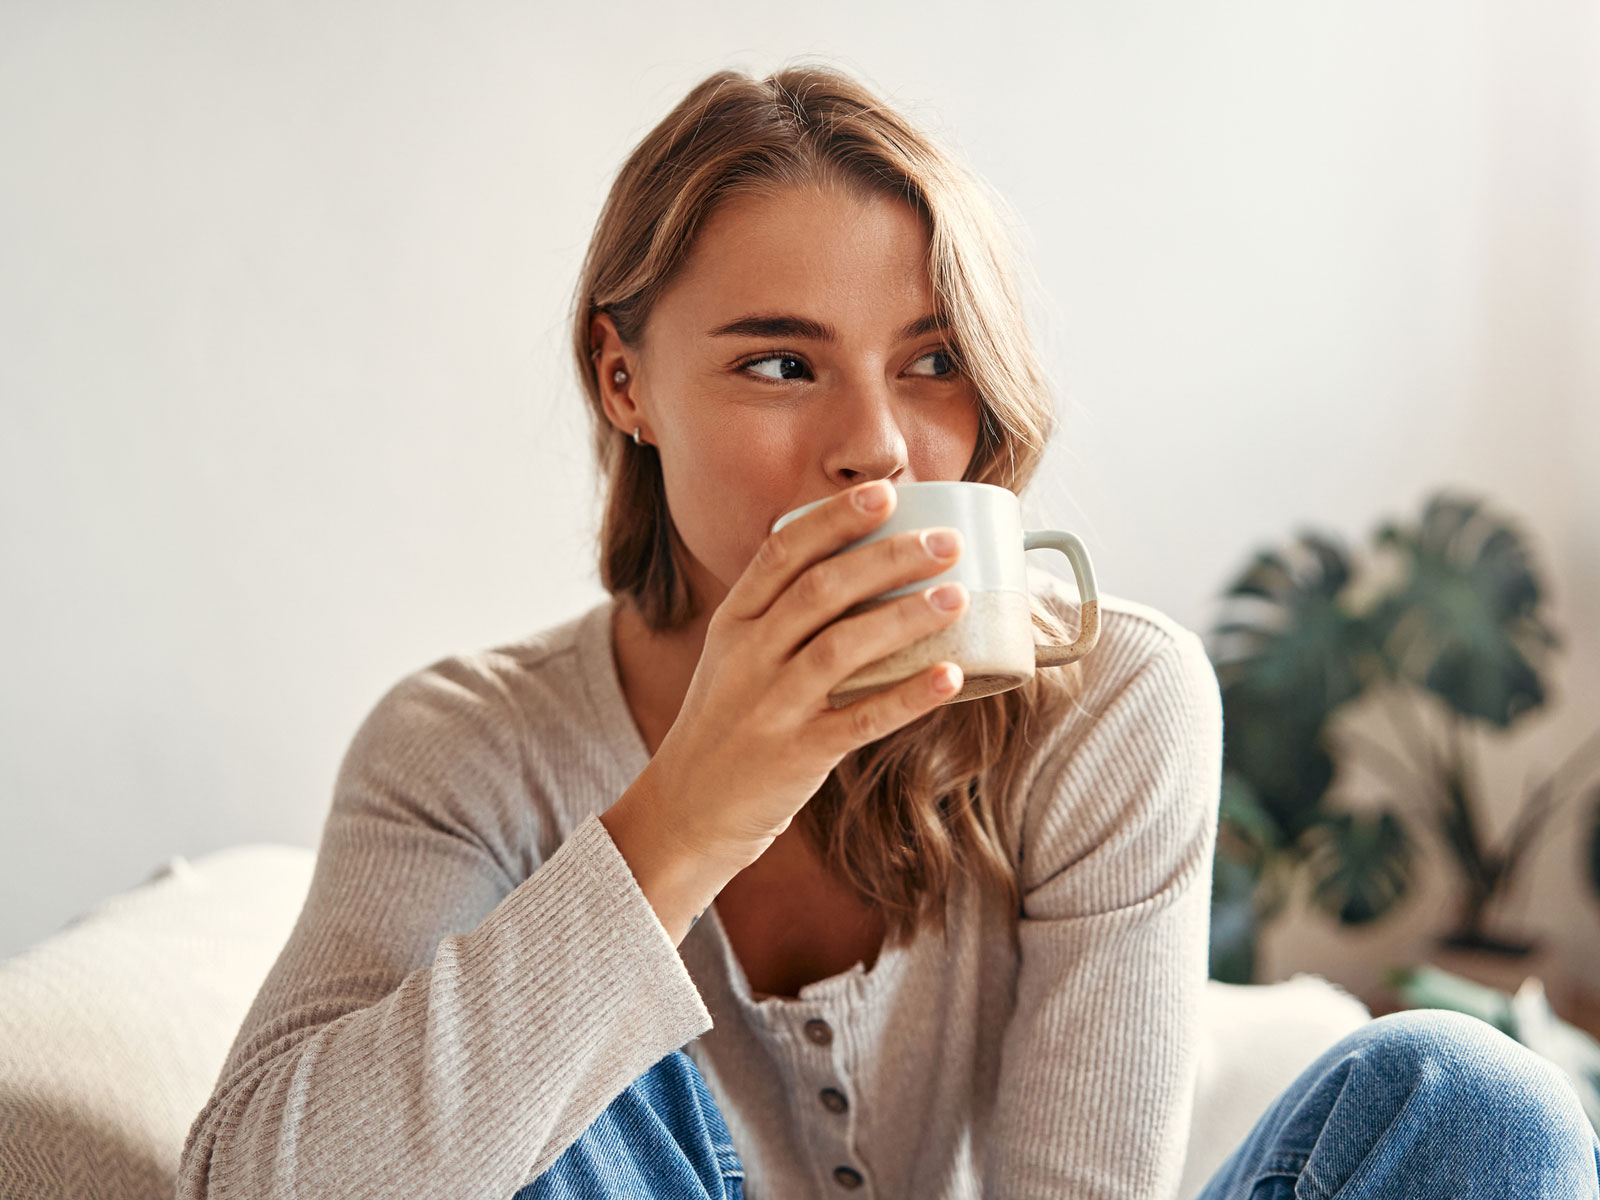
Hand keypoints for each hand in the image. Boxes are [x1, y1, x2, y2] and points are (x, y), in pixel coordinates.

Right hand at [645, 479, 967, 871]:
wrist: (685, 809)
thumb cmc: (728, 724)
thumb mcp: (735, 658)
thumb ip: (784, 616)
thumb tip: (868, 568)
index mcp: (734, 622)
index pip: (782, 552)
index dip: (836, 518)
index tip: (886, 492)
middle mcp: (748, 656)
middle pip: (820, 591)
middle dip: (887, 558)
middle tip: (946, 543)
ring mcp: (771, 706)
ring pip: (840, 648)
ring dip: (903, 618)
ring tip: (956, 598)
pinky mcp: (798, 754)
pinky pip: (861, 720)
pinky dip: (908, 697)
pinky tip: (950, 677)